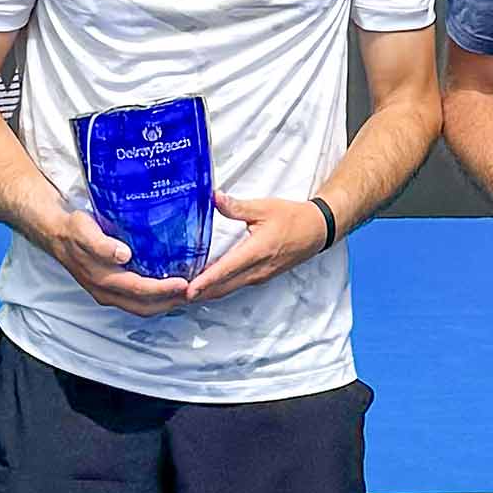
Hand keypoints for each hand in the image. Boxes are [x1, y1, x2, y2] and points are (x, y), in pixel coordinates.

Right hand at [42, 209, 189, 316]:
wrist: (56, 234)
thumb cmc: (73, 230)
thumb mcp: (84, 231)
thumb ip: (102, 244)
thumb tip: (123, 254)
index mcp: (102, 279)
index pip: (139, 290)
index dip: (163, 289)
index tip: (184, 283)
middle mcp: (106, 292)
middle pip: (145, 306)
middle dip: (171, 302)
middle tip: (195, 292)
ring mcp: (109, 293)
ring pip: (142, 307)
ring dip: (165, 303)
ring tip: (187, 294)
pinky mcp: (111, 290)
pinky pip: (137, 301)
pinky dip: (156, 299)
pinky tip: (169, 288)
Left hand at [185, 192, 330, 303]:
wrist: (317, 231)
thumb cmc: (293, 218)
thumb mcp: (264, 207)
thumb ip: (236, 206)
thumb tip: (214, 197)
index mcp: (256, 252)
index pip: (226, 270)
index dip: (205, 281)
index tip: (188, 290)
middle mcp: (257, 269)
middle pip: (223, 287)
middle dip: (199, 293)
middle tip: (175, 295)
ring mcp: (260, 276)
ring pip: (229, 289)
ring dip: (208, 292)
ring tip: (185, 293)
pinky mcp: (261, 277)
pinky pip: (236, 286)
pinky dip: (219, 288)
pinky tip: (207, 284)